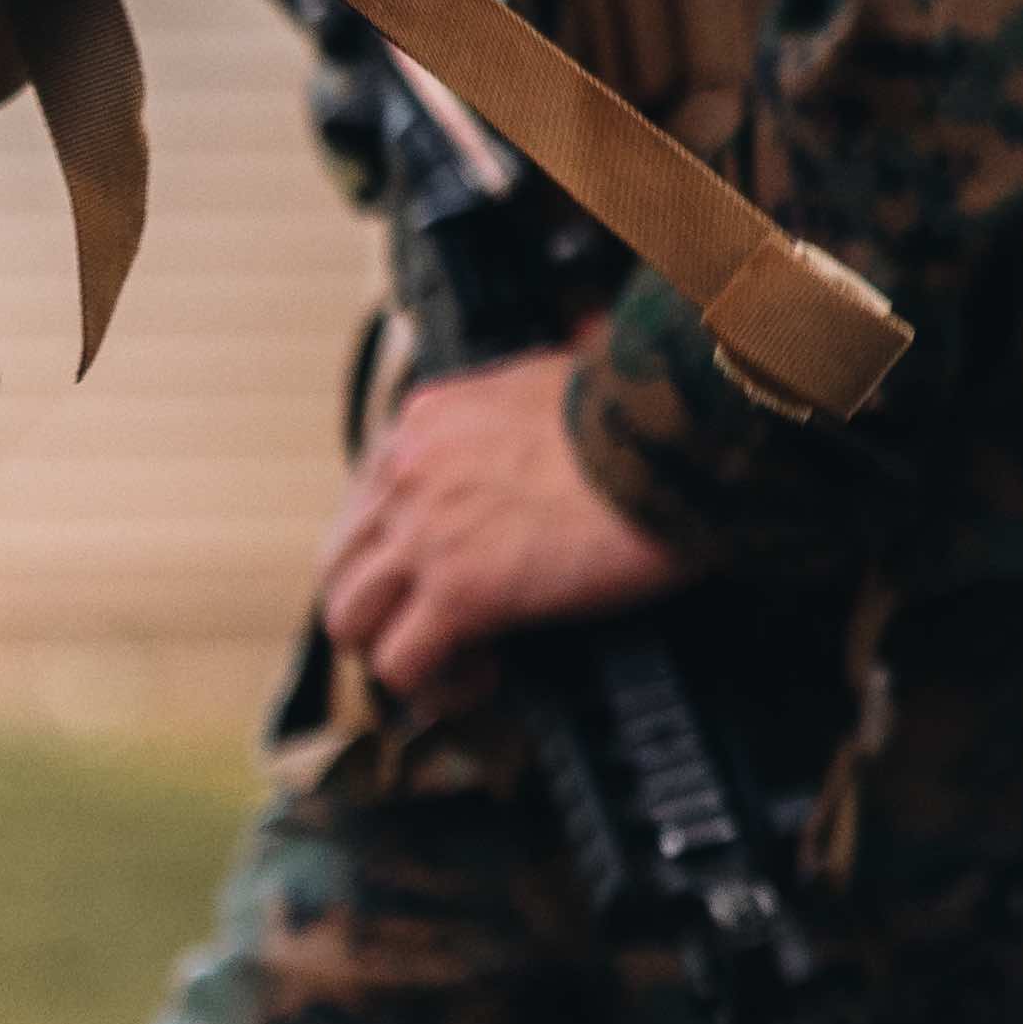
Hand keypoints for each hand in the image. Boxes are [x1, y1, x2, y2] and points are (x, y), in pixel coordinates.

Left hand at [315, 349, 698, 712]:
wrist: (681, 437)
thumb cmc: (648, 409)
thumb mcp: (571, 364)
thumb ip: (542, 378)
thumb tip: (582, 337)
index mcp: (427, 420)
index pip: (365, 501)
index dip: (394, 551)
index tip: (437, 574)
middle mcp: (408, 472)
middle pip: (341, 562)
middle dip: (376, 607)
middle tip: (428, 630)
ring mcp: (425, 533)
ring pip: (350, 619)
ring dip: (392, 650)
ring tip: (453, 661)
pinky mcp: (460, 592)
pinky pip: (401, 664)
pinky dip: (432, 687)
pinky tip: (479, 679)